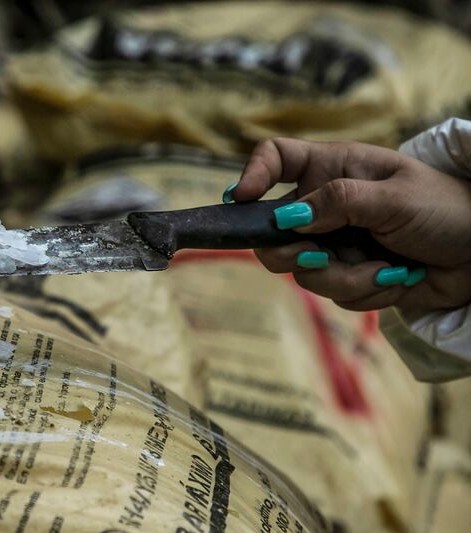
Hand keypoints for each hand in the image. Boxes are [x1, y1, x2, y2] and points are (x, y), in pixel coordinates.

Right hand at [226, 138, 470, 312]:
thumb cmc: (446, 208)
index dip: (252, 174)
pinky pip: (332, 293)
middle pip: (271, 231)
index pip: (276, 158)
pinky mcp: (348, 275)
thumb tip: (287, 217)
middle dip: (289, 252)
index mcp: (333, 169)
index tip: (241, 200)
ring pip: (302, 271)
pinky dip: (365, 292)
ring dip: (345, 277)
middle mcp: (324, 206)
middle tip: (315, 255)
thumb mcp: (394, 198)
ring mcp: (334, 243)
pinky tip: (395, 279)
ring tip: (385, 270)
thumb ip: (339, 203)